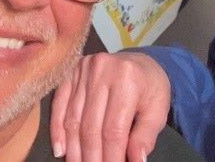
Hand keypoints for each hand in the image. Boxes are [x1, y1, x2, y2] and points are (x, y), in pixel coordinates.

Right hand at [50, 51, 170, 160]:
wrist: (140, 62)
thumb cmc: (150, 88)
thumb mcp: (158, 110)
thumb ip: (145, 137)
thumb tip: (136, 161)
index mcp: (127, 79)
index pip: (113, 130)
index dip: (111, 158)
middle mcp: (102, 70)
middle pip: (90, 127)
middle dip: (91, 158)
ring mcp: (84, 69)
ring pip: (73, 119)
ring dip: (74, 150)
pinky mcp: (71, 71)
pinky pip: (59, 103)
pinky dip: (57, 129)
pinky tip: (61, 151)